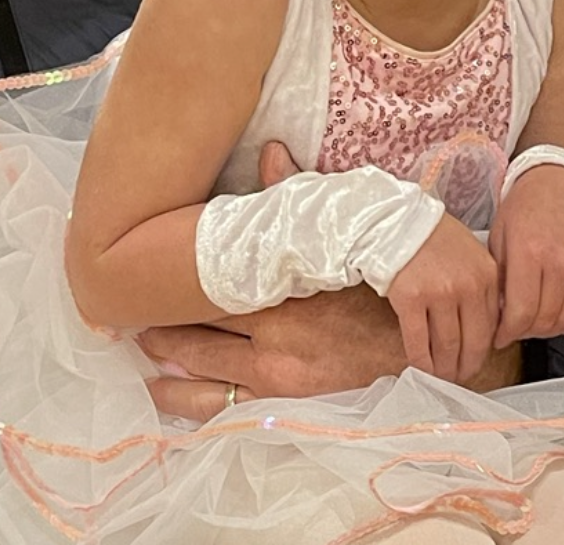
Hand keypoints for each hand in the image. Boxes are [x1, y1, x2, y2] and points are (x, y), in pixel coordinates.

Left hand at [143, 141, 408, 417]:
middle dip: (160, 334)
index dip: (168, 289)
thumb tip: (271, 149)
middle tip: (126, 324)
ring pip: (206, 384)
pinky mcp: (292, 411)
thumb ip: (295, 199)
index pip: (206, 294)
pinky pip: (229, 415)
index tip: (140, 283)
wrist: (437, 356)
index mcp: (278, 297)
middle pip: (196, 340)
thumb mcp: (341, 242)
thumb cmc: (384, 293)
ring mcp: (279, 384)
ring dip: (171, 377)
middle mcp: (272, 344)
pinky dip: (195, 409)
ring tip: (143, 368)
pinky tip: (171, 402)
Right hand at [385, 213, 498, 384]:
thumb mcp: (470, 252)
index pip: (491, 326)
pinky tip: (420, 367)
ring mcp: (438, 293)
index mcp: (487, 275)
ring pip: (447, 346)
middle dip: (466, 366)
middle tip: (459, 377)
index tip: (475, 361)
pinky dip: (421, 360)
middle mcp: (467, 286)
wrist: (394, 218)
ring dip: (445, 368)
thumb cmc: (430, 234)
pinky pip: (418, 341)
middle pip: (472, 342)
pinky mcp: (410, 298)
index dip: (483, 350)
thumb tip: (486, 326)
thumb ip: (482, 285)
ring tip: (441, 377)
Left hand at [489, 163, 563, 345]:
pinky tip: (562, 314)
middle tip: (517, 329)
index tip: (499, 338)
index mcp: (530, 250)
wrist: (561, 179)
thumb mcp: (500, 235)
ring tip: (537, 322)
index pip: (521, 312)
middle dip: (527, 331)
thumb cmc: (525, 206)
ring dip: (552, 328)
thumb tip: (497, 317)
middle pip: (546, 320)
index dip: (508, 333)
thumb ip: (499, 277)